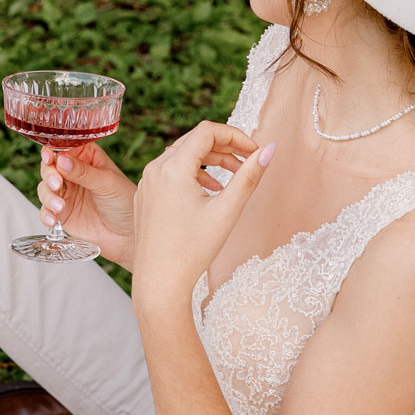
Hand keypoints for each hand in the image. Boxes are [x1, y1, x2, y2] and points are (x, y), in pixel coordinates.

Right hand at [37, 141, 138, 266]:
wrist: (128, 235)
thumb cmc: (125, 203)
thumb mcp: (107, 183)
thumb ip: (84, 172)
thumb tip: (62, 161)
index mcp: (87, 158)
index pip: (65, 148)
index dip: (54, 151)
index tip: (50, 157)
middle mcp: (73, 173)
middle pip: (50, 167)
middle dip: (49, 174)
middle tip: (56, 183)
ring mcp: (66, 193)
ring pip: (45, 188)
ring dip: (48, 196)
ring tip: (60, 206)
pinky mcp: (62, 213)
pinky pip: (46, 210)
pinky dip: (46, 213)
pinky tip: (53, 219)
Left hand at [131, 123, 272, 313]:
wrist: (160, 282)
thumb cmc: (193, 250)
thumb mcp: (227, 210)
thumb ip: (249, 176)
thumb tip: (270, 149)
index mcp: (172, 168)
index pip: (207, 132)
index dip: (236, 136)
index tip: (255, 152)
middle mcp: (154, 170)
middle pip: (194, 141)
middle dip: (225, 147)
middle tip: (248, 161)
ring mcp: (146, 183)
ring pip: (181, 156)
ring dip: (210, 160)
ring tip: (233, 177)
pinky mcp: (144, 197)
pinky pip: (169, 173)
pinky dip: (192, 173)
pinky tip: (210, 191)